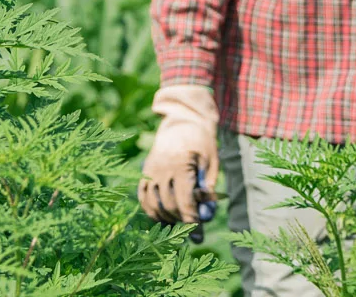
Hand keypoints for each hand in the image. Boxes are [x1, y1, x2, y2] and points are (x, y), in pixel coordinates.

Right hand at [139, 84, 218, 223]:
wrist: (182, 123)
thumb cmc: (202, 143)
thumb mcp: (211, 160)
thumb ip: (208, 185)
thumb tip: (206, 213)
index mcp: (181, 165)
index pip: (184, 200)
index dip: (191, 219)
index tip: (198, 233)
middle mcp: (161, 169)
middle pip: (169, 205)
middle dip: (181, 220)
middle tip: (193, 229)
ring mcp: (149, 172)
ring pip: (154, 205)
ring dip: (167, 218)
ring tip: (180, 223)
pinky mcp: (143, 173)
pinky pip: (144, 198)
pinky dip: (152, 211)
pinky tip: (164, 217)